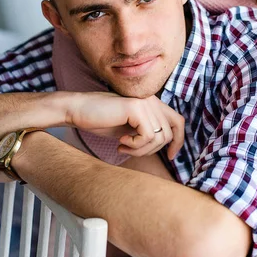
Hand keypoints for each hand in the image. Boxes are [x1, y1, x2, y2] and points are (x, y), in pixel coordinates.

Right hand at [69, 93, 183, 159]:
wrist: (77, 110)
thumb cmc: (101, 121)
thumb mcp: (131, 128)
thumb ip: (149, 131)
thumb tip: (169, 147)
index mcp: (152, 103)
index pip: (178, 121)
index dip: (178, 140)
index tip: (169, 157)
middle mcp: (152, 100)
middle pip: (169, 134)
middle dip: (152, 150)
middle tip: (130, 151)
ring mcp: (144, 102)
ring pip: (159, 137)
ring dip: (140, 150)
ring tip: (123, 147)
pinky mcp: (135, 107)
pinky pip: (148, 136)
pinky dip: (135, 146)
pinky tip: (120, 143)